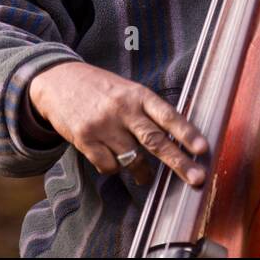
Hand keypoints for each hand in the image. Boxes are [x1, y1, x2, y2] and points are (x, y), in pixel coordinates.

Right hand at [28, 62, 208, 187]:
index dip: (186, 133)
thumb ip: (147, 110)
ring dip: (143, 173)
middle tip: (197, 179)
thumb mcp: (126, 90)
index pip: (167, 115)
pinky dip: (114, 167)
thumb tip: (175, 139)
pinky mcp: (85, 139)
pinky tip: (111, 157)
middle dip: (179, 162)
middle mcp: (121, 109)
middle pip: (154, 141)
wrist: (57, 81)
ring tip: (145, 177)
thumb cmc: (99, 88)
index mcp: (137, 94)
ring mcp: (103, 125)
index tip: (202, 149)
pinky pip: (109, 166)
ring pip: (133, 159)